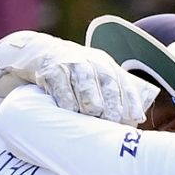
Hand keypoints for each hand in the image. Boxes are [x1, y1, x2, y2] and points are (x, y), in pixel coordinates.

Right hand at [0, 30, 157, 124]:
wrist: (38, 53)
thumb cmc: (75, 74)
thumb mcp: (95, 76)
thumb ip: (114, 94)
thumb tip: (135, 122)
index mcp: (105, 63)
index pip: (123, 81)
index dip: (131, 100)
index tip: (136, 117)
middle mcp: (90, 60)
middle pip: (106, 81)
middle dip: (112, 102)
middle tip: (113, 120)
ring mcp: (70, 63)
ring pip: (85, 82)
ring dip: (90, 100)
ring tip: (94, 114)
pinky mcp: (51, 70)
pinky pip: (61, 86)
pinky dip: (67, 100)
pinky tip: (71, 110)